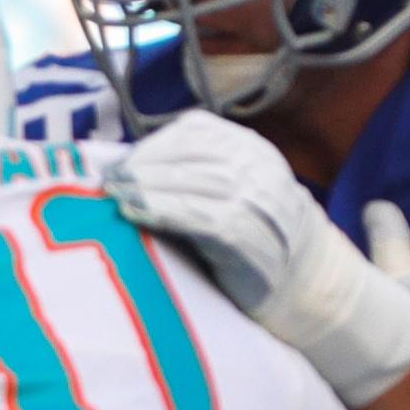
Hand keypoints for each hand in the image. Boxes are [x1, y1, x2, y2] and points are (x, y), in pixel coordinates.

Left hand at [106, 111, 342, 318]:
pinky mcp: (249, 237)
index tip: (119, 160)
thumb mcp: (229, 189)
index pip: (196, 130)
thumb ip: (192, 172)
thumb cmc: (248, 233)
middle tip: (108, 180)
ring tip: (115, 195)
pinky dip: (163, 212)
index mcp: (251, 149)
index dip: (153, 143)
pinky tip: (135, 215)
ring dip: (148, 187)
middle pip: (192, 155)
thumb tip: (124, 165)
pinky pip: (202, 218)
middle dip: (144, 165)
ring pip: (196, 183)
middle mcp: (259, 169)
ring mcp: (258, 202)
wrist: (301, 279)